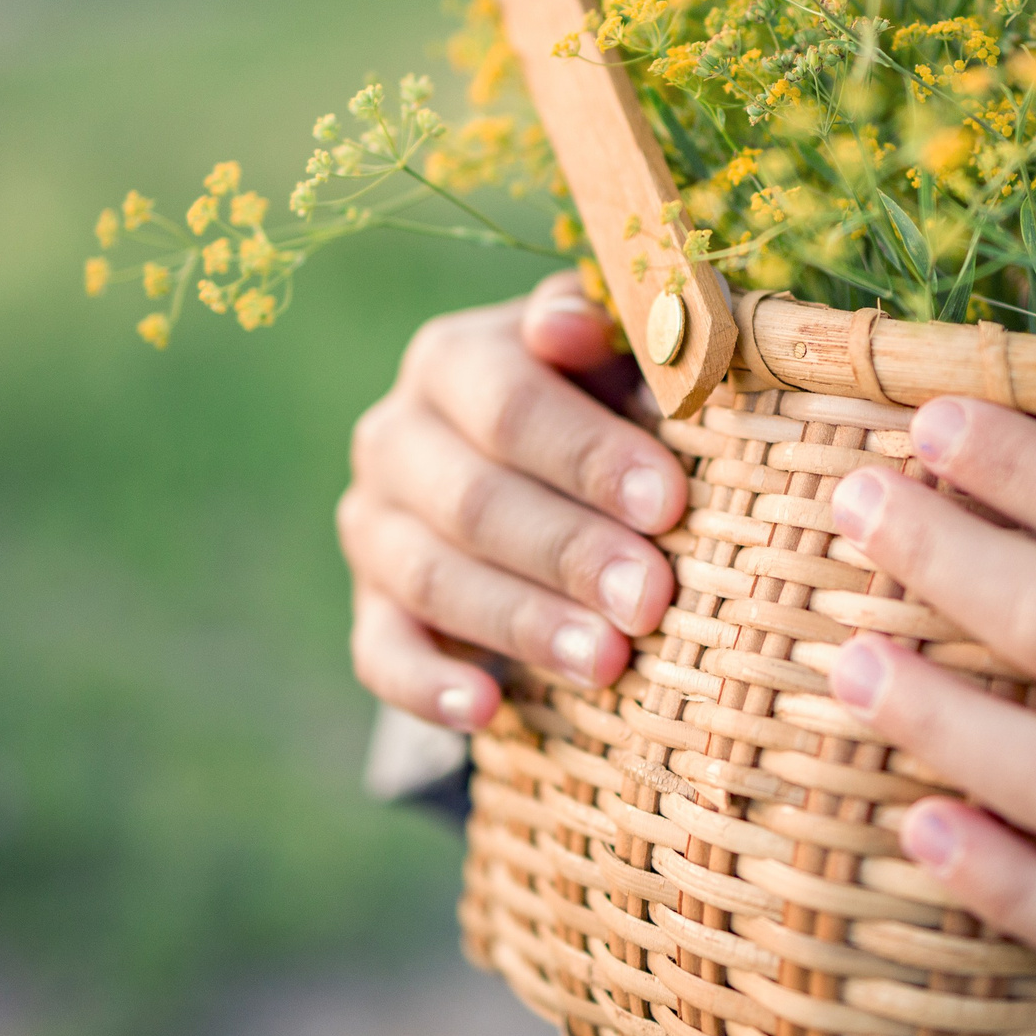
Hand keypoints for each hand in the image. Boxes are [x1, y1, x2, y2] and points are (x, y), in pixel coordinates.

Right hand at [337, 272, 682, 730]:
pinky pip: (380, 652)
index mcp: (454, 358)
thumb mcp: (615, 362)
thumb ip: (616, 335)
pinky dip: (428, 685)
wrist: (537, 473)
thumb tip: (576, 325)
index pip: (510, 401)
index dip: (587, 454)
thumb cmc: (604, 406)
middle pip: (474, 498)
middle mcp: (397, 435)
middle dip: (570, 552)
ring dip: (524, 624)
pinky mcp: (369, 606)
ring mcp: (374, 525)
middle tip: (650, 599)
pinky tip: (484, 711)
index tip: (666, 503)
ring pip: (434, 579)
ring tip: (608, 663)